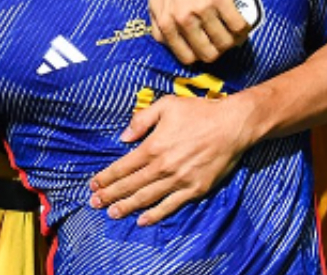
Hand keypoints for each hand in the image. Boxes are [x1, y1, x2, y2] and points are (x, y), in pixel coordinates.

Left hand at [88, 94, 254, 225]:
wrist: (233, 125)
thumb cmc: (199, 112)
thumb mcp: (166, 106)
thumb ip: (141, 120)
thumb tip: (123, 137)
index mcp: (154, 146)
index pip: (123, 166)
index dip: (106, 177)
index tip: (93, 184)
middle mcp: (163, 166)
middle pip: (131, 185)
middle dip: (110, 195)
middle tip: (94, 203)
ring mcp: (179, 181)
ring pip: (147, 198)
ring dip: (127, 207)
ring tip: (111, 214)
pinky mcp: (195, 190)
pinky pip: (170, 206)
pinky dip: (155, 215)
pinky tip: (142, 221)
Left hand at [150, 0, 249, 64]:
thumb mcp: (154, 0)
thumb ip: (157, 25)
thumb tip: (166, 45)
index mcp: (166, 23)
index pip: (186, 57)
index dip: (200, 56)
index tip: (207, 48)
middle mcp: (182, 19)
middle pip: (208, 54)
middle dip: (218, 51)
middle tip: (223, 40)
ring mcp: (202, 9)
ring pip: (225, 42)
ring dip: (233, 41)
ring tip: (235, 33)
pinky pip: (238, 26)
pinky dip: (244, 29)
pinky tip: (243, 23)